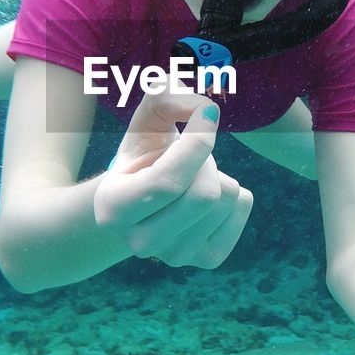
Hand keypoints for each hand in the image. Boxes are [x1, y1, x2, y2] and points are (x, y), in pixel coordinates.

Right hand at [93, 92, 252, 268]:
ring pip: (225, 199)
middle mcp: (140, 243)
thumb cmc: (146, 151)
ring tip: (194, 175)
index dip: (197, 143)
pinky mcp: (206, 259)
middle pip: (204, 195)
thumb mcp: (145, 118)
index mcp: (113, 209)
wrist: (148, 198)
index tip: (209, 113)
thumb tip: (204, 108)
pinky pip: (241, 208)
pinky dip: (236, 191)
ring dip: (218, 173)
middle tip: (188, 156)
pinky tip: (212, 193)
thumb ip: (165, 95)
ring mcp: (174, 257)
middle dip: (205, 161)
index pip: (169, 182)